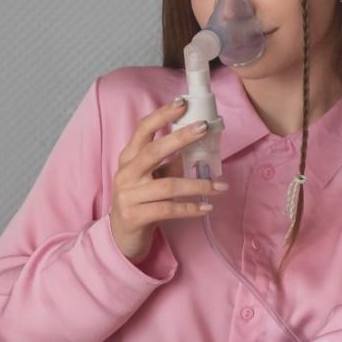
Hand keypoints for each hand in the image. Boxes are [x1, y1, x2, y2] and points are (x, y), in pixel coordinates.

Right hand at [109, 98, 227, 262]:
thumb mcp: (152, 179)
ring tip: (219, 186)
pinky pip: (168, 210)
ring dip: (197, 185)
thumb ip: (170, 163)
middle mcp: (126, 173)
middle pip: (153, 151)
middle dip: (180, 138)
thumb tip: (201, 147)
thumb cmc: (141, 202)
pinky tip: (207, 208)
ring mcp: (127, 195)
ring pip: (167, 185)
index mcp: (128, 158)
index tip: (182, 103)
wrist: (121, 237)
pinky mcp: (134, 217)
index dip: (161, 115)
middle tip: (204, 128)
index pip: (142, 130)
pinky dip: (190, 208)